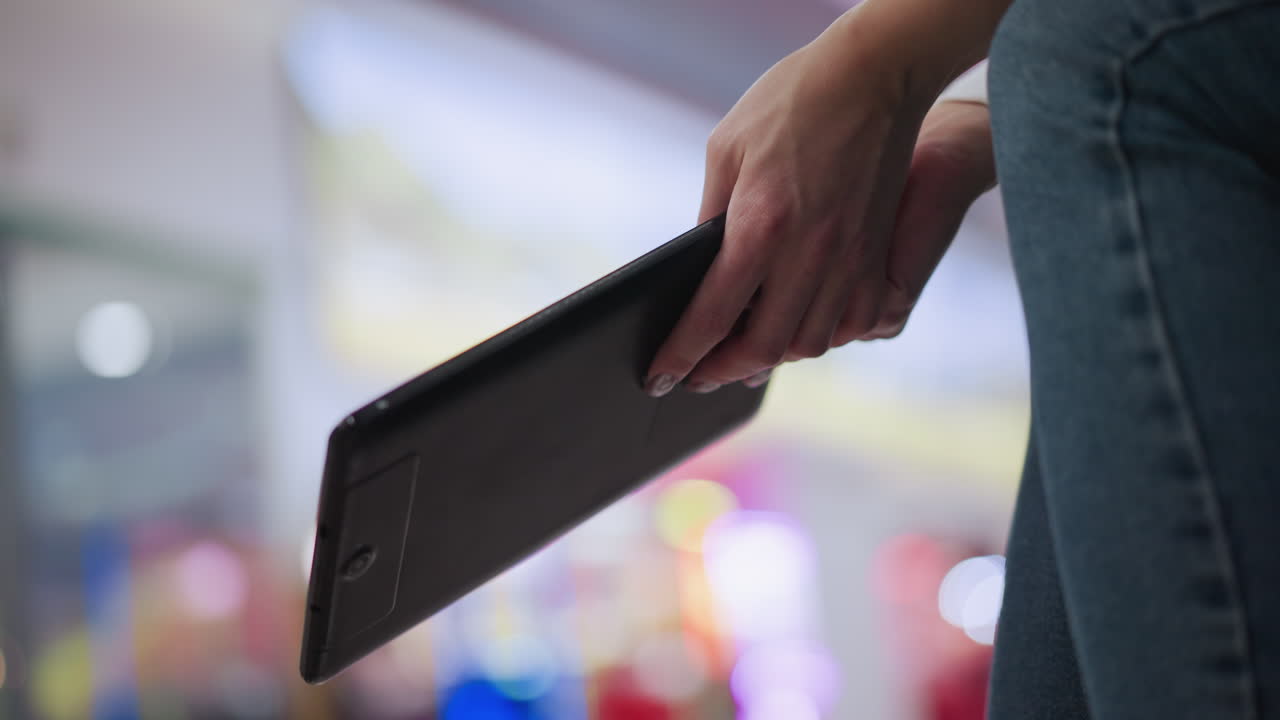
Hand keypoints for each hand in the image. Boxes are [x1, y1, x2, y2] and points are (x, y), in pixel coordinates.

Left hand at [642, 15, 993, 395]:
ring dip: (771, 359)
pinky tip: (797, 332)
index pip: (713, 314)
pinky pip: (852, 323)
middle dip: (723, 371)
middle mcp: (809, 253)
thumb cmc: (791, 102)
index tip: (661, 378)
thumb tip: (700, 270)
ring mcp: (850, 258)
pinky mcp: (877, 254)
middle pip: (763, 345)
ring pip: (810, 343)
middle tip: (698, 377)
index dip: (682, 355)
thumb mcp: (727, 151)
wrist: (874, 74)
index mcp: (761, 225)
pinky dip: (820, 338)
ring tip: (742, 360)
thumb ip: (712, 218)